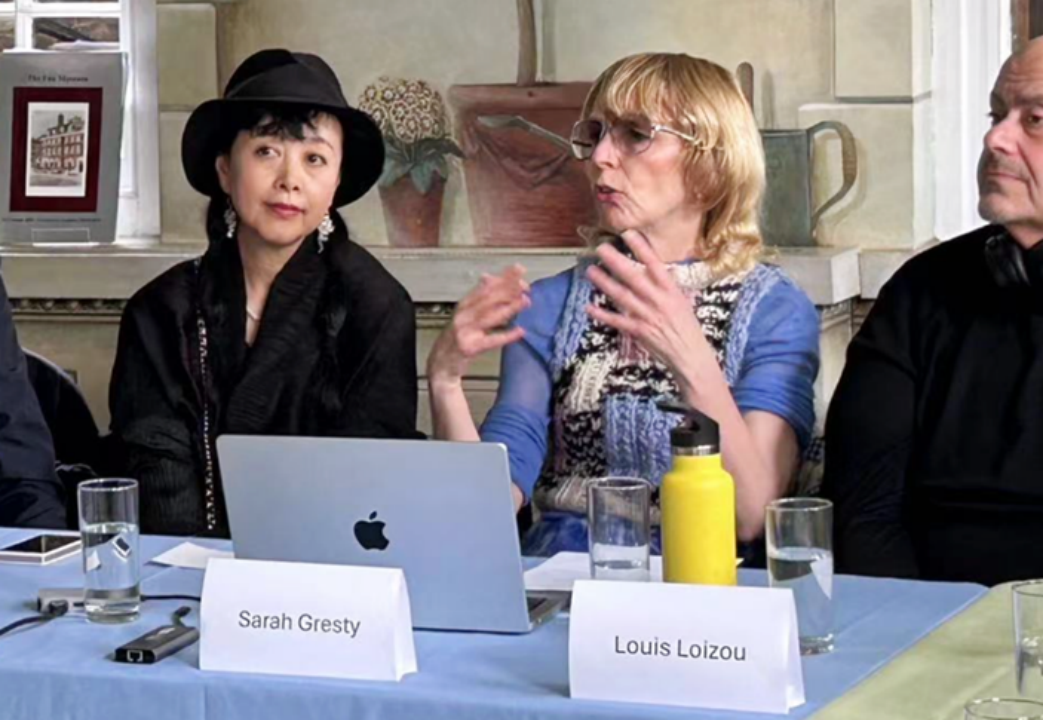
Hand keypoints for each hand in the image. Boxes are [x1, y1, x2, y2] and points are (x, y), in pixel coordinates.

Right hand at [428, 265, 529, 386]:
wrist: (440, 362)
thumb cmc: (456, 338)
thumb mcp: (466, 315)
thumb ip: (480, 298)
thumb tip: (490, 277)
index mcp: (464, 305)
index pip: (485, 286)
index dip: (503, 277)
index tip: (518, 270)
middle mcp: (463, 315)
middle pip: (488, 298)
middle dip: (508, 289)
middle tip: (525, 285)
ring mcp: (465, 331)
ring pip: (490, 316)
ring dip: (509, 307)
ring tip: (525, 301)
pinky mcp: (469, 347)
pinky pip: (491, 340)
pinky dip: (506, 335)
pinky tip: (520, 331)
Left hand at [585, 231, 729, 413]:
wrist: (691, 355)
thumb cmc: (687, 327)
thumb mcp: (681, 301)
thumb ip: (666, 286)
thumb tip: (656, 270)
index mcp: (671, 290)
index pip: (655, 264)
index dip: (641, 248)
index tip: (628, 234)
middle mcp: (658, 300)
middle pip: (634, 276)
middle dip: (616, 261)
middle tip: (600, 248)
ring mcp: (648, 316)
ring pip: (622, 296)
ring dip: (604, 282)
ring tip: (590, 271)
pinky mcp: (639, 331)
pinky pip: (617, 321)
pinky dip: (602, 315)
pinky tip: (589, 307)